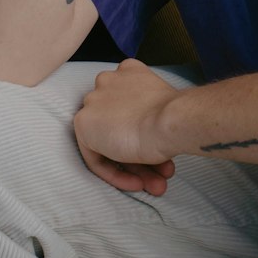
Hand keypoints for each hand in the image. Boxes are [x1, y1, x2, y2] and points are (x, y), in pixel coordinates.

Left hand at [74, 60, 180, 194]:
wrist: (168, 121)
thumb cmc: (175, 115)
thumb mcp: (163, 109)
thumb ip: (148, 118)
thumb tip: (150, 141)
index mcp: (129, 71)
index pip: (130, 109)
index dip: (146, 133)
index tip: (162, 151)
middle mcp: (107, 80)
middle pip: (119, 127)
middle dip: (142, 155)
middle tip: (162, 172)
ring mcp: (93, 100)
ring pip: (110, 144)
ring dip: (135, 169)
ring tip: (157, 185)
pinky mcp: (83, 122)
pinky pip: (97, 158)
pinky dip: (116, 174)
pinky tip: (138, 183)